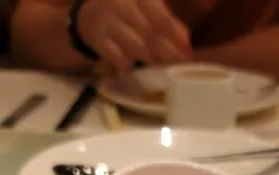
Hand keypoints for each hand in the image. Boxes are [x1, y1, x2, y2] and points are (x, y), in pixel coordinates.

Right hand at [77, 0, 191, 69]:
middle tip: (178, 61)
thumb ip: (167, 20)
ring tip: (159, 62)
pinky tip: (133, 64)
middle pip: (151, 34)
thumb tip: (185, 42)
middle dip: (167, 51)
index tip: (187, 51)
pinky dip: (129, 64)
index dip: (176, 36)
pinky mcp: (97, 38)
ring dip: (151, 58)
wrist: (91, 12)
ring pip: (137, 48)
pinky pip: (120, 58)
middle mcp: (122, 3)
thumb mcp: (148, 6)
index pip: (161, 17)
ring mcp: (108, 20)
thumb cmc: (128, 9)